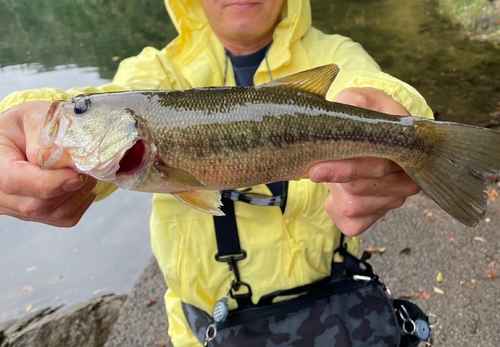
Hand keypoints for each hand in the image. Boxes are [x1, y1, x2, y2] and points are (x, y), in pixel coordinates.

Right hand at [0, 101, 96, 226]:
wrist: (19, 136)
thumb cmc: (24, 124)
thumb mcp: (32, 116)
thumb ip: (44, 135)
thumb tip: (63, 162)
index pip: (14, 181)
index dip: (48, 183)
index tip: (75, 175)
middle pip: (36, 204)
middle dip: (69, 188)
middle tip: (87, 170)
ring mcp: (13, 206)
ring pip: (51, 214)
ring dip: (77, 196)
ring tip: (87, 175)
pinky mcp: (30, 214)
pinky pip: (59, 220)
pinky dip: (78, 205)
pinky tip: (83, 187)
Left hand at [308, 87, 420, 236]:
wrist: (365, 133)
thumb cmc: (363, 115)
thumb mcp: (359, 99)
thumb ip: (353, 101)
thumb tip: (346, 108)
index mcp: (406, 149)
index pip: (378, 166)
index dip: (346, 168)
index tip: (317, 168)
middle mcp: (406, 179)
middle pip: (362, 189)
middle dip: (334, 178)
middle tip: (314, 169)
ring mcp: (393, 200)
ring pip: (353, 207)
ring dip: (334, 191)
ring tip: (332, 173)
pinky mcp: (377, 216)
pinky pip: (351, 224)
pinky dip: (335, 209)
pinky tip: (335, 193)